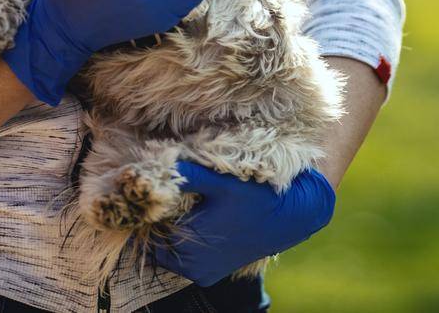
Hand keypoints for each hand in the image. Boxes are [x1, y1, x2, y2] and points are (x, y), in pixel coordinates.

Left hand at [151, 162, 336, 286]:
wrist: (290, 218)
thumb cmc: (255, 197)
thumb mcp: (221, 181)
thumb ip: (188, 174)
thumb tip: (157, 163)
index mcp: (188, 248)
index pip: (149, 230)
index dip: (149, 210)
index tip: (153, 192)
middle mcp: (191, 269)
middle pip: (157, 243)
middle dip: (159, 221)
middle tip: (166, 196)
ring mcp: (201, 274)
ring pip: (169, 252)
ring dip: (171, 232)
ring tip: (181, 206)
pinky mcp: (209, 274)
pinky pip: (184, 260)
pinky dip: (184, 243)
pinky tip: (194, 220)